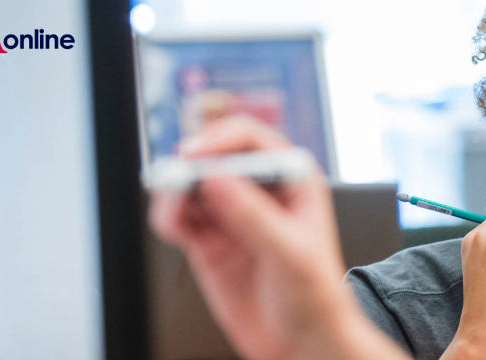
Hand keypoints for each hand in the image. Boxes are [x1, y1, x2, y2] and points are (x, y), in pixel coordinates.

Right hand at [149, 117, 403, 359]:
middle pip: (214, 158)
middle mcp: (260, 192)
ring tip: (172, 210)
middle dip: (191, 165)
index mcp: (293, 180)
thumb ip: (254, 217)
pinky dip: (169, 216)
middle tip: (174, 181)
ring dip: (174, 191)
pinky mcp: (210, 243)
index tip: (196, 155)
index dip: (221, 140)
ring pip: (192, 187)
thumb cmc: (316, 297)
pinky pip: (180, 218)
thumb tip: (217, 180)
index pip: (252, 140)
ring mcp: (233, 216)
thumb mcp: (291, 254)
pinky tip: (172, 224)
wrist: (304, 342)